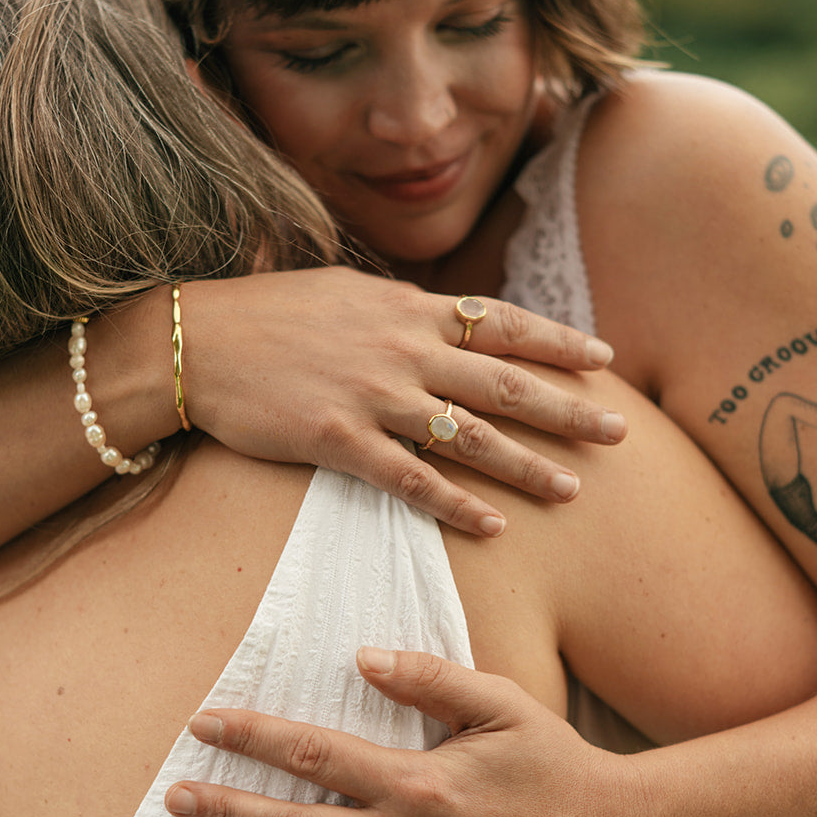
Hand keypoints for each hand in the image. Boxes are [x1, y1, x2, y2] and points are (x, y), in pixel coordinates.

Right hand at [183, 268, 625, 535]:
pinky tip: (494, 526)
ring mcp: (373, 395)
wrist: (195, 341)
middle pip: (504, 383)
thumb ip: (402, 308)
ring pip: (471, 436)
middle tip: (620, 432)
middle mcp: (402, 348)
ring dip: (528, 466)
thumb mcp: (346, 290)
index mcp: (407, 308)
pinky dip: (457, 504)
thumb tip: (444, 314)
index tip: (606, 359)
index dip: (558, 342)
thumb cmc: (268, 313)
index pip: (502, 322)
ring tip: (573, 492)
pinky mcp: (339, 439)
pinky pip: (412, 479)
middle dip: (568, 409)